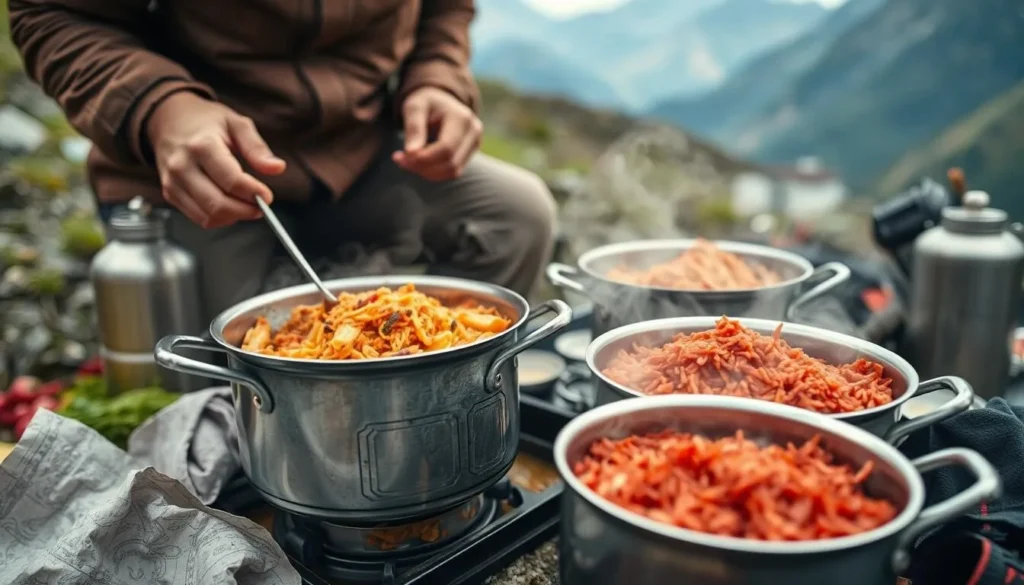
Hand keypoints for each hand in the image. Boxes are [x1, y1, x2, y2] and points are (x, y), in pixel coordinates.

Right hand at [147, 92, 285, 227]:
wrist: (168, 119)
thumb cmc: (206, 121)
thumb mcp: (236, 124)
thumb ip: (257, 147)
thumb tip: (277, 168)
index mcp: (202, 146)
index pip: (231, 180)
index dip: (253, 193)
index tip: (267, 196)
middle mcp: (182, 166)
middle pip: (218, 204)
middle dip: (245, 210)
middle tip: (261, 206)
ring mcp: (173, 182)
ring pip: (208, 216)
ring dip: (234, 216)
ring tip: (247, 205)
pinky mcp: (170, 193)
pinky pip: (198, 218)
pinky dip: (219, 218)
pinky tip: (230, 206)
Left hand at [393, 87, 481, 180]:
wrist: (440, 100)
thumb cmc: (425, 102)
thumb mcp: (414, 108)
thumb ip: (414, 128)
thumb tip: (411, 153)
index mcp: (462, 118)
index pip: (446, 148)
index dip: (424, 158)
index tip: (400, 157)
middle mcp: (474, 132)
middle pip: (450, 163)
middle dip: (423, 167)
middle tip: (400, 161)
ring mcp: (475, 144)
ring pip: (452, 172)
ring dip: (427, 172)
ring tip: (407, 162)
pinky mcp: (470, 154)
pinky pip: (452, 172)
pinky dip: (433, 172)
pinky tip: (419, 163)